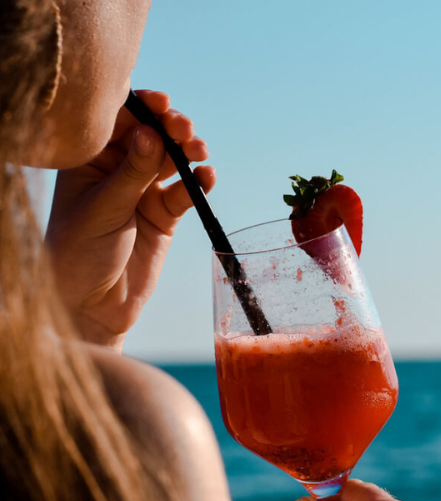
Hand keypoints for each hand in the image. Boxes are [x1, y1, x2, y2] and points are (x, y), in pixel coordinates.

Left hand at [44, 89, 214, 349]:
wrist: (92, 305)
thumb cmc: (80, 253)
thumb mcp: (103, 208)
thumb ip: (131, 172)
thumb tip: (152, 132)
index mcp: (89, 161)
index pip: (116, 121)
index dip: (140, 107)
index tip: (161, 103)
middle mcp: (117, 171)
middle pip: (151, 135)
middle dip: (171, 127)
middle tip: (183, 129)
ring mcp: (142, 192)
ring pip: (172, 159)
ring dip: (188, 151)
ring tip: (199, 151)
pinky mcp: (164, 216)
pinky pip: (186, 191)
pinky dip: (199, 182)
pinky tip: (207, 177)